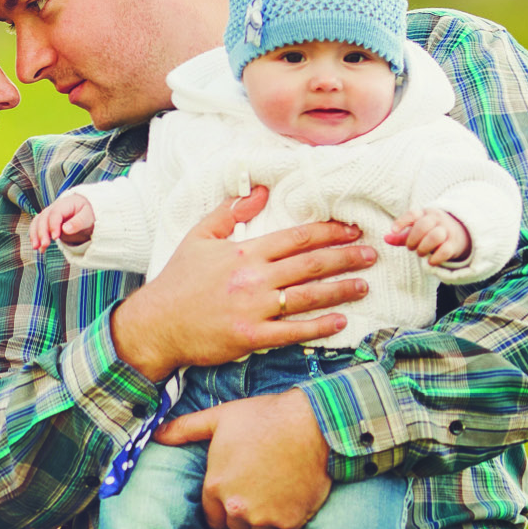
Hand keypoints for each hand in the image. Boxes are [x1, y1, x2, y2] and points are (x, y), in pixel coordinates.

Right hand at [29, 193, 96, 252]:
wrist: (84, 212)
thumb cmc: (87, 213)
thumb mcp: (87, 217)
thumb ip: (77, 222)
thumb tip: (65, 230)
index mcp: (66, 204)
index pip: (56, 213)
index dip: (53, 225)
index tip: (55, 237)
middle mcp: (54, 207)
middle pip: (44, 218)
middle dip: (42, 232)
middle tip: (45, 245)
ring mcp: (48, 213)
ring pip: (37, 221)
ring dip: (35, 234)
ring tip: (37, 247)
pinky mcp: (46, 221)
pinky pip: (36, 226)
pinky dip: (34, 236)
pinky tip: (36, 246)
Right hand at [111, 186, 377, 382]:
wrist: (156, 324)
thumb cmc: (177, 282)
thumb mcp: (198, 238)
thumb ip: (230, 213)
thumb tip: (260, 191)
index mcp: (244, 252)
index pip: (297, 237)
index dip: (329, 232)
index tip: (353, 230)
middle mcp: (253, 278)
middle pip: (311, 264)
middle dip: (346, 257)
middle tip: (372, 255)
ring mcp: (254, 309)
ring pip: (309, 296)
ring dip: (341, 290)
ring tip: (364, 285)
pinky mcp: (252, 337)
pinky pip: (294, 331)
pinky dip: (319, 326)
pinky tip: (340, 322)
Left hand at [154, 389, 332, 528]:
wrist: (312, 423)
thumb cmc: (264, 417)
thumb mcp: (219, 418)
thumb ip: (185, 429)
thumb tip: (156, 433)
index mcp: (215, 486)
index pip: (212, 516)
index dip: (223, 505)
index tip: (237, 491)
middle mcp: (236, 507)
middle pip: (235, 526)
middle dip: (243, 513)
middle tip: (259, 488)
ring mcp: (265, 518)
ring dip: (266, 519)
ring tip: (276, 491)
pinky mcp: (291, 522)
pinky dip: (290, 520)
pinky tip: (294, 495)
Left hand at [387, 209, 470, 265]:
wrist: (458, 233)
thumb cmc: (430, 232)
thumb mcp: (415, 231)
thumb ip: (401, 236)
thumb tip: (385, 238)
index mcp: (424, 214)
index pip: (412, 214)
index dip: (401, 222)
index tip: (393, 231)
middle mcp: (437, 220)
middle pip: (423, 225)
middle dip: (413, 239)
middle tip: (410, 248)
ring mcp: (447, 231)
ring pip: (435, 236)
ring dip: (424, 247)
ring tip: (420, 253)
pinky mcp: (454, 244)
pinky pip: (446, 250)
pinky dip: (436, 258)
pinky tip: (430, 262)